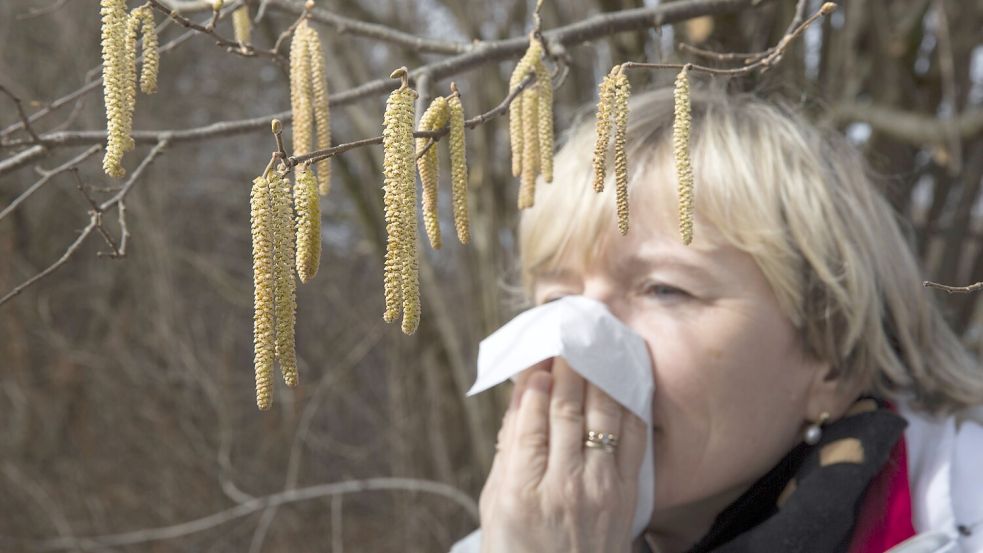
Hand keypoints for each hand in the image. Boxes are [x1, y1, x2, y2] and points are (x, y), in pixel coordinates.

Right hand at [478, 356, 647, 552]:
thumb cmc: (518, 549)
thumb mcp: (495, 504)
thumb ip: (507, 451)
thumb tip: (518, 399)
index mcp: (520, 489)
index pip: (528, 418)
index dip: (533, 381)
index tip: (537, 354)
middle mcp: (561, 485)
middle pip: (566, 410)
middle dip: (567, 367)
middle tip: (569, 334)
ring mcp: (598, 489)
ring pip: (601, 416)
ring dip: (599, 376)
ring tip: (596, 346)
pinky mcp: (625, 493)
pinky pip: (630, 438)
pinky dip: (626, 405)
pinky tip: (623, 382)